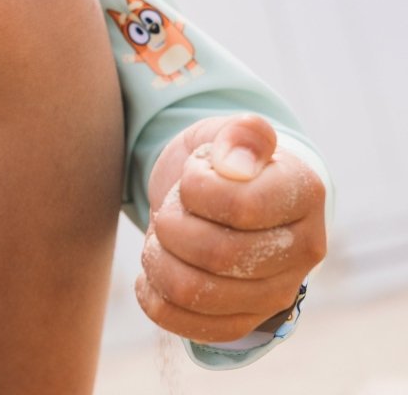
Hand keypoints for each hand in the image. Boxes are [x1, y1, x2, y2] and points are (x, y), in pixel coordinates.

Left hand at [136, 114, 326, 343]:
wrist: (221, 194)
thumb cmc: (224, 159)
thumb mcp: (225, 131)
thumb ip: (239, 133)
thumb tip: (236, 162)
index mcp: (304, 195)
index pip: (241, 206)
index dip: (196, 189)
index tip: (190, 178)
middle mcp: (303, 250)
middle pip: (217, 254)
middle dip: (172, 225)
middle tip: (168, 208)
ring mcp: (278, 292)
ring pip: (196, 293)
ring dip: (159, 260)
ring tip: (159, 238)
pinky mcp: (247, 321)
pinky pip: (190, 327)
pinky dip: (156, 297)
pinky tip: (153, 271)